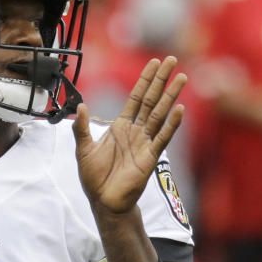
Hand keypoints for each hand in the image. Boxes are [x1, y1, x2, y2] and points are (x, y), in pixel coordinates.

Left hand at [73, 56, 186, 214]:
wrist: (104, 201)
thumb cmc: (94, 177)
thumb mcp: (83, 149)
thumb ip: (81, 128)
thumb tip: (80, 106)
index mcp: (120, 127)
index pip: (136, 97)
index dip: (144, 80)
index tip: (153, 62)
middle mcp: (135, 131)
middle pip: (152, 100)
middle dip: (161, 80)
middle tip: (172, 60)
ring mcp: (145, 143)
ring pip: (160, 114)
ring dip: (171, 96)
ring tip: (181, 78)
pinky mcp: (150, 157)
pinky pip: (162, 137)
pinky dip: (171, 124)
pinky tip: (180, 109)